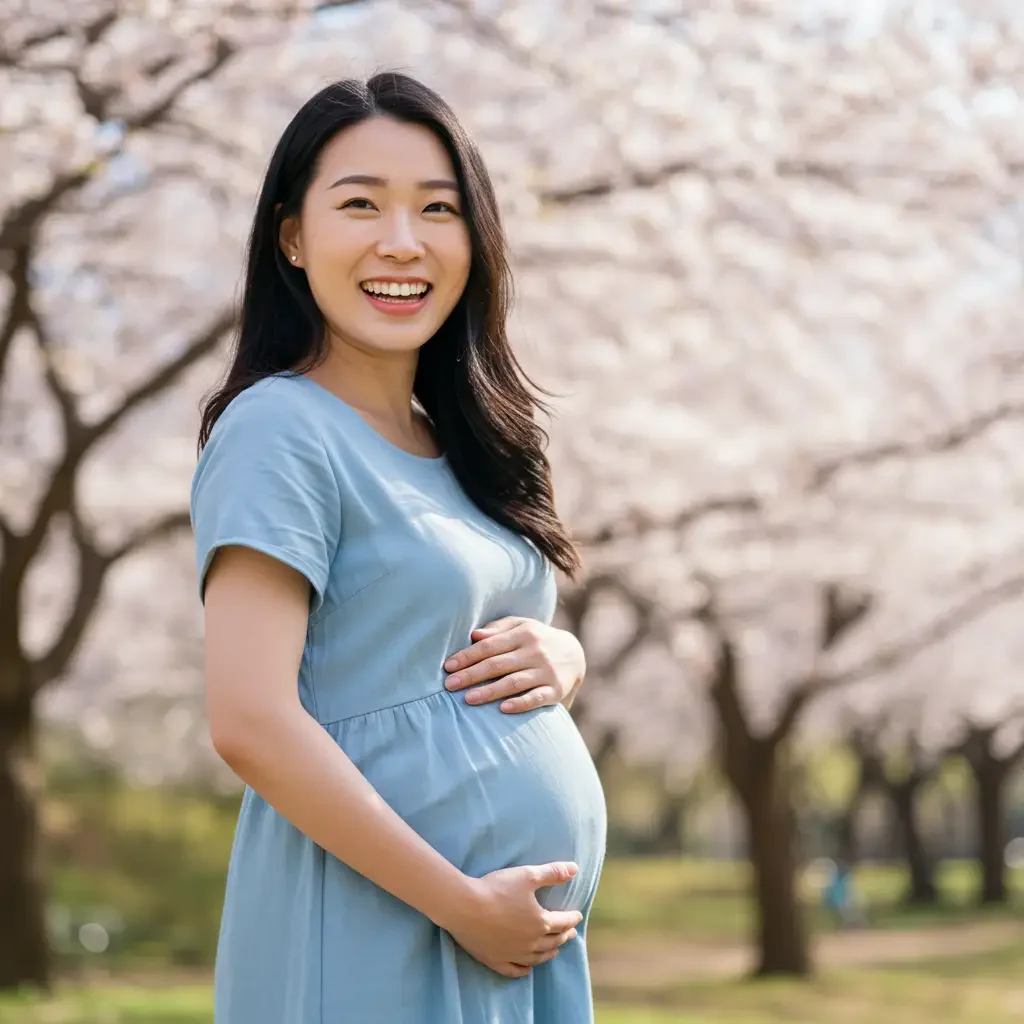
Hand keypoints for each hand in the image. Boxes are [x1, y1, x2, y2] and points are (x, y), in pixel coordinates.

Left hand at [443, 617, 585, 713]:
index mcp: (523, 634)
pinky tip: (502, 709)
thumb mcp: (522, 626)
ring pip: (513, 682)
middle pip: (497, 664)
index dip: (467, 656)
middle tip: (449, 685)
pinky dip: (520, 703)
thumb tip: (474, 635)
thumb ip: (498, 629)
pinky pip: (536, 698)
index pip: (489, 646)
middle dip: (471, 675)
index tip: (448, 667)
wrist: (575, 654)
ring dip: (489, 691)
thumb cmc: (538, 640)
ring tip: (468, 699)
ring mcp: (546, 671)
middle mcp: (535, 651)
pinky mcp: (555, 690)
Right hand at [443, 862, 583, 977]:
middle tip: (570, 932)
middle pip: (553, 941)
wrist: (465, 907)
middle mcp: (531, 942)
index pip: (562, 921)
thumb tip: (575, 868)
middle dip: (563, 935)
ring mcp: (513, 954)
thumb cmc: (497, 888)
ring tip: (555, 950)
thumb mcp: (527, 875)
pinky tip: (528, 969)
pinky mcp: (496, 961)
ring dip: (549, 953)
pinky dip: (525, 970)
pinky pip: (515, 970)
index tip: (577, 916)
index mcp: (541, 922)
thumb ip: (552, 873)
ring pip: (537, 958)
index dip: (572, 918)